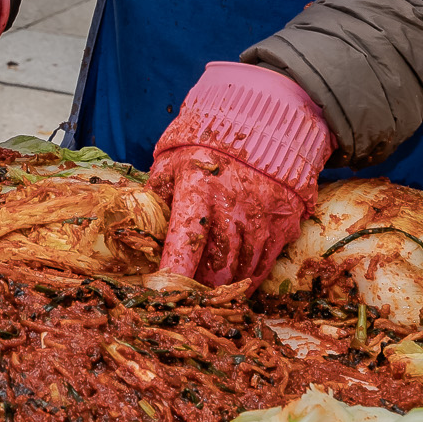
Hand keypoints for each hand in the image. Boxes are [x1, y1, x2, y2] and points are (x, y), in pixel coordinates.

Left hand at [146, 61, 329, 284]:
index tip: (160, 292)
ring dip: (222, 287)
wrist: (265, 125)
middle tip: (183, 296)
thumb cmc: (207, 144)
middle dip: (198, 287)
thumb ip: (157, 194)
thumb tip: (138, 225)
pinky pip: (265, 265)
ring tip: (206, 293)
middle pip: (216, 266)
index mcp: (200, 192)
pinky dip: (247, 279)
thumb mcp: (172, 161)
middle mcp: (234, 210)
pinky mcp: (284, 225)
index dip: (172, 273)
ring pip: (241, 270)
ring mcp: (263, 220)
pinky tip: (234, 284)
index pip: (185, 244)